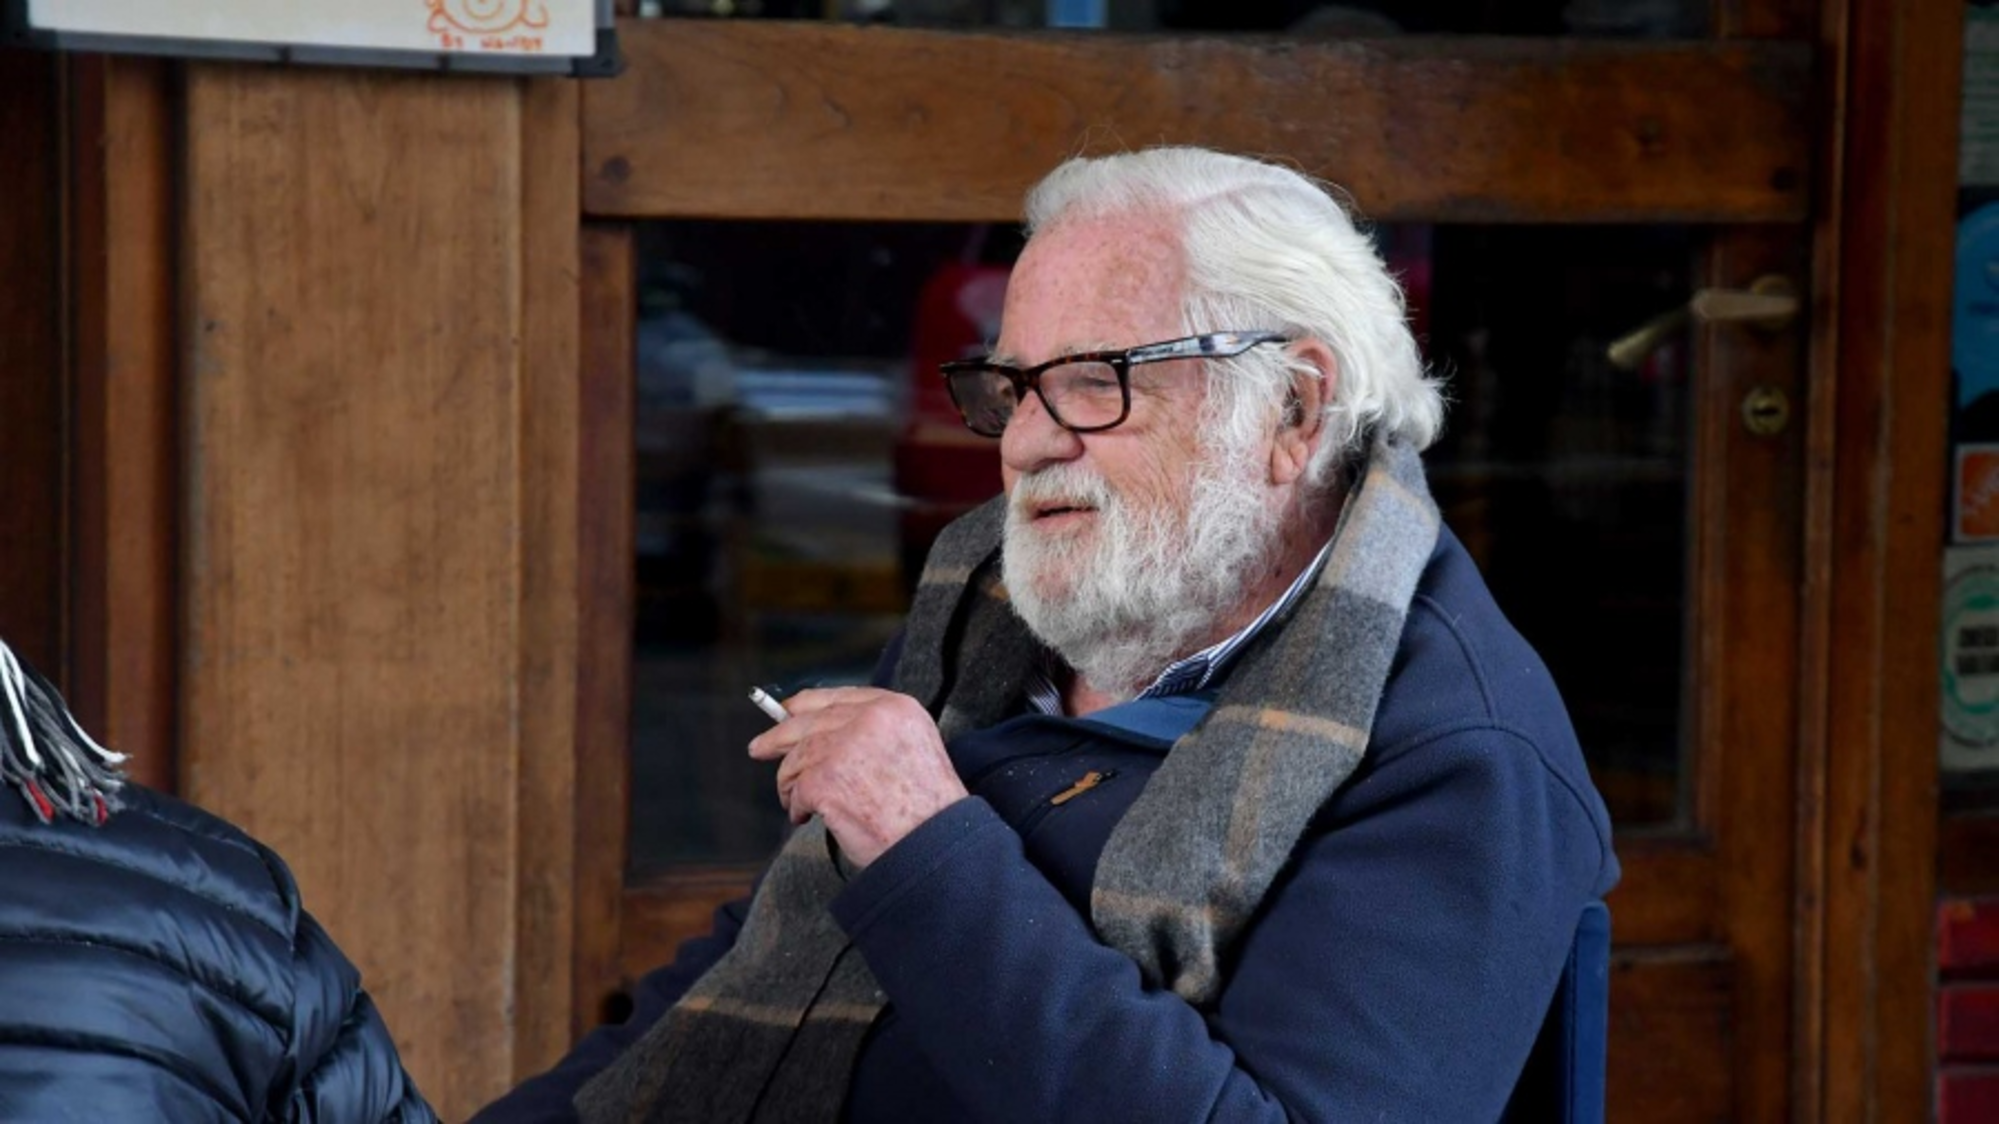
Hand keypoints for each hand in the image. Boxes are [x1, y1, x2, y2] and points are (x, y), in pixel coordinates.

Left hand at [747, 687, 968, 868]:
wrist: (933, 844)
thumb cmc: (927, 808)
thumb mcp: (914, 747)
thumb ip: (875, 731)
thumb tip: (823, 732)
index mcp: (895, 708)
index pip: (838, 697)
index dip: (806, 705)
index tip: (787, 711)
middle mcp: (869, 719)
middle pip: (808, 721)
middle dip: (778, 736)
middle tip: (759, 747)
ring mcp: (844, 748)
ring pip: (796, 758)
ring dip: (792, 784)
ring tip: (801, 804)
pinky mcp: (825, 780)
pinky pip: (796, 791)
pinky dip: (797, 807)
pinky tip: (806, 817)